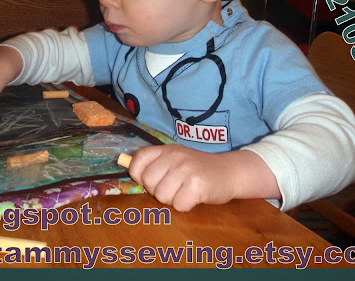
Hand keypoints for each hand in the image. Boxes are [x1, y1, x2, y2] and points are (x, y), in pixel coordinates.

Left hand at [128, 144, 279, 211]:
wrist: (230, 171)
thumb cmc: (198, 168)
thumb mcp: (175, 159)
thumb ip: (153, 162)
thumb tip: (124, 163)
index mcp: (166, 149)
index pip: (137, 162)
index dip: (140, 176)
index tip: (154, 180)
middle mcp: (175, 157)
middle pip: (149, 184)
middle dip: (159, 191)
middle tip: (175, 187)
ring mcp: (186, 170)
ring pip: (162, 197)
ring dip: (173, 199)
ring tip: (185, 191)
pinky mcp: (198, 185)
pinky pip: (179, 205)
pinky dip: (186, 205)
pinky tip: (195, 197)